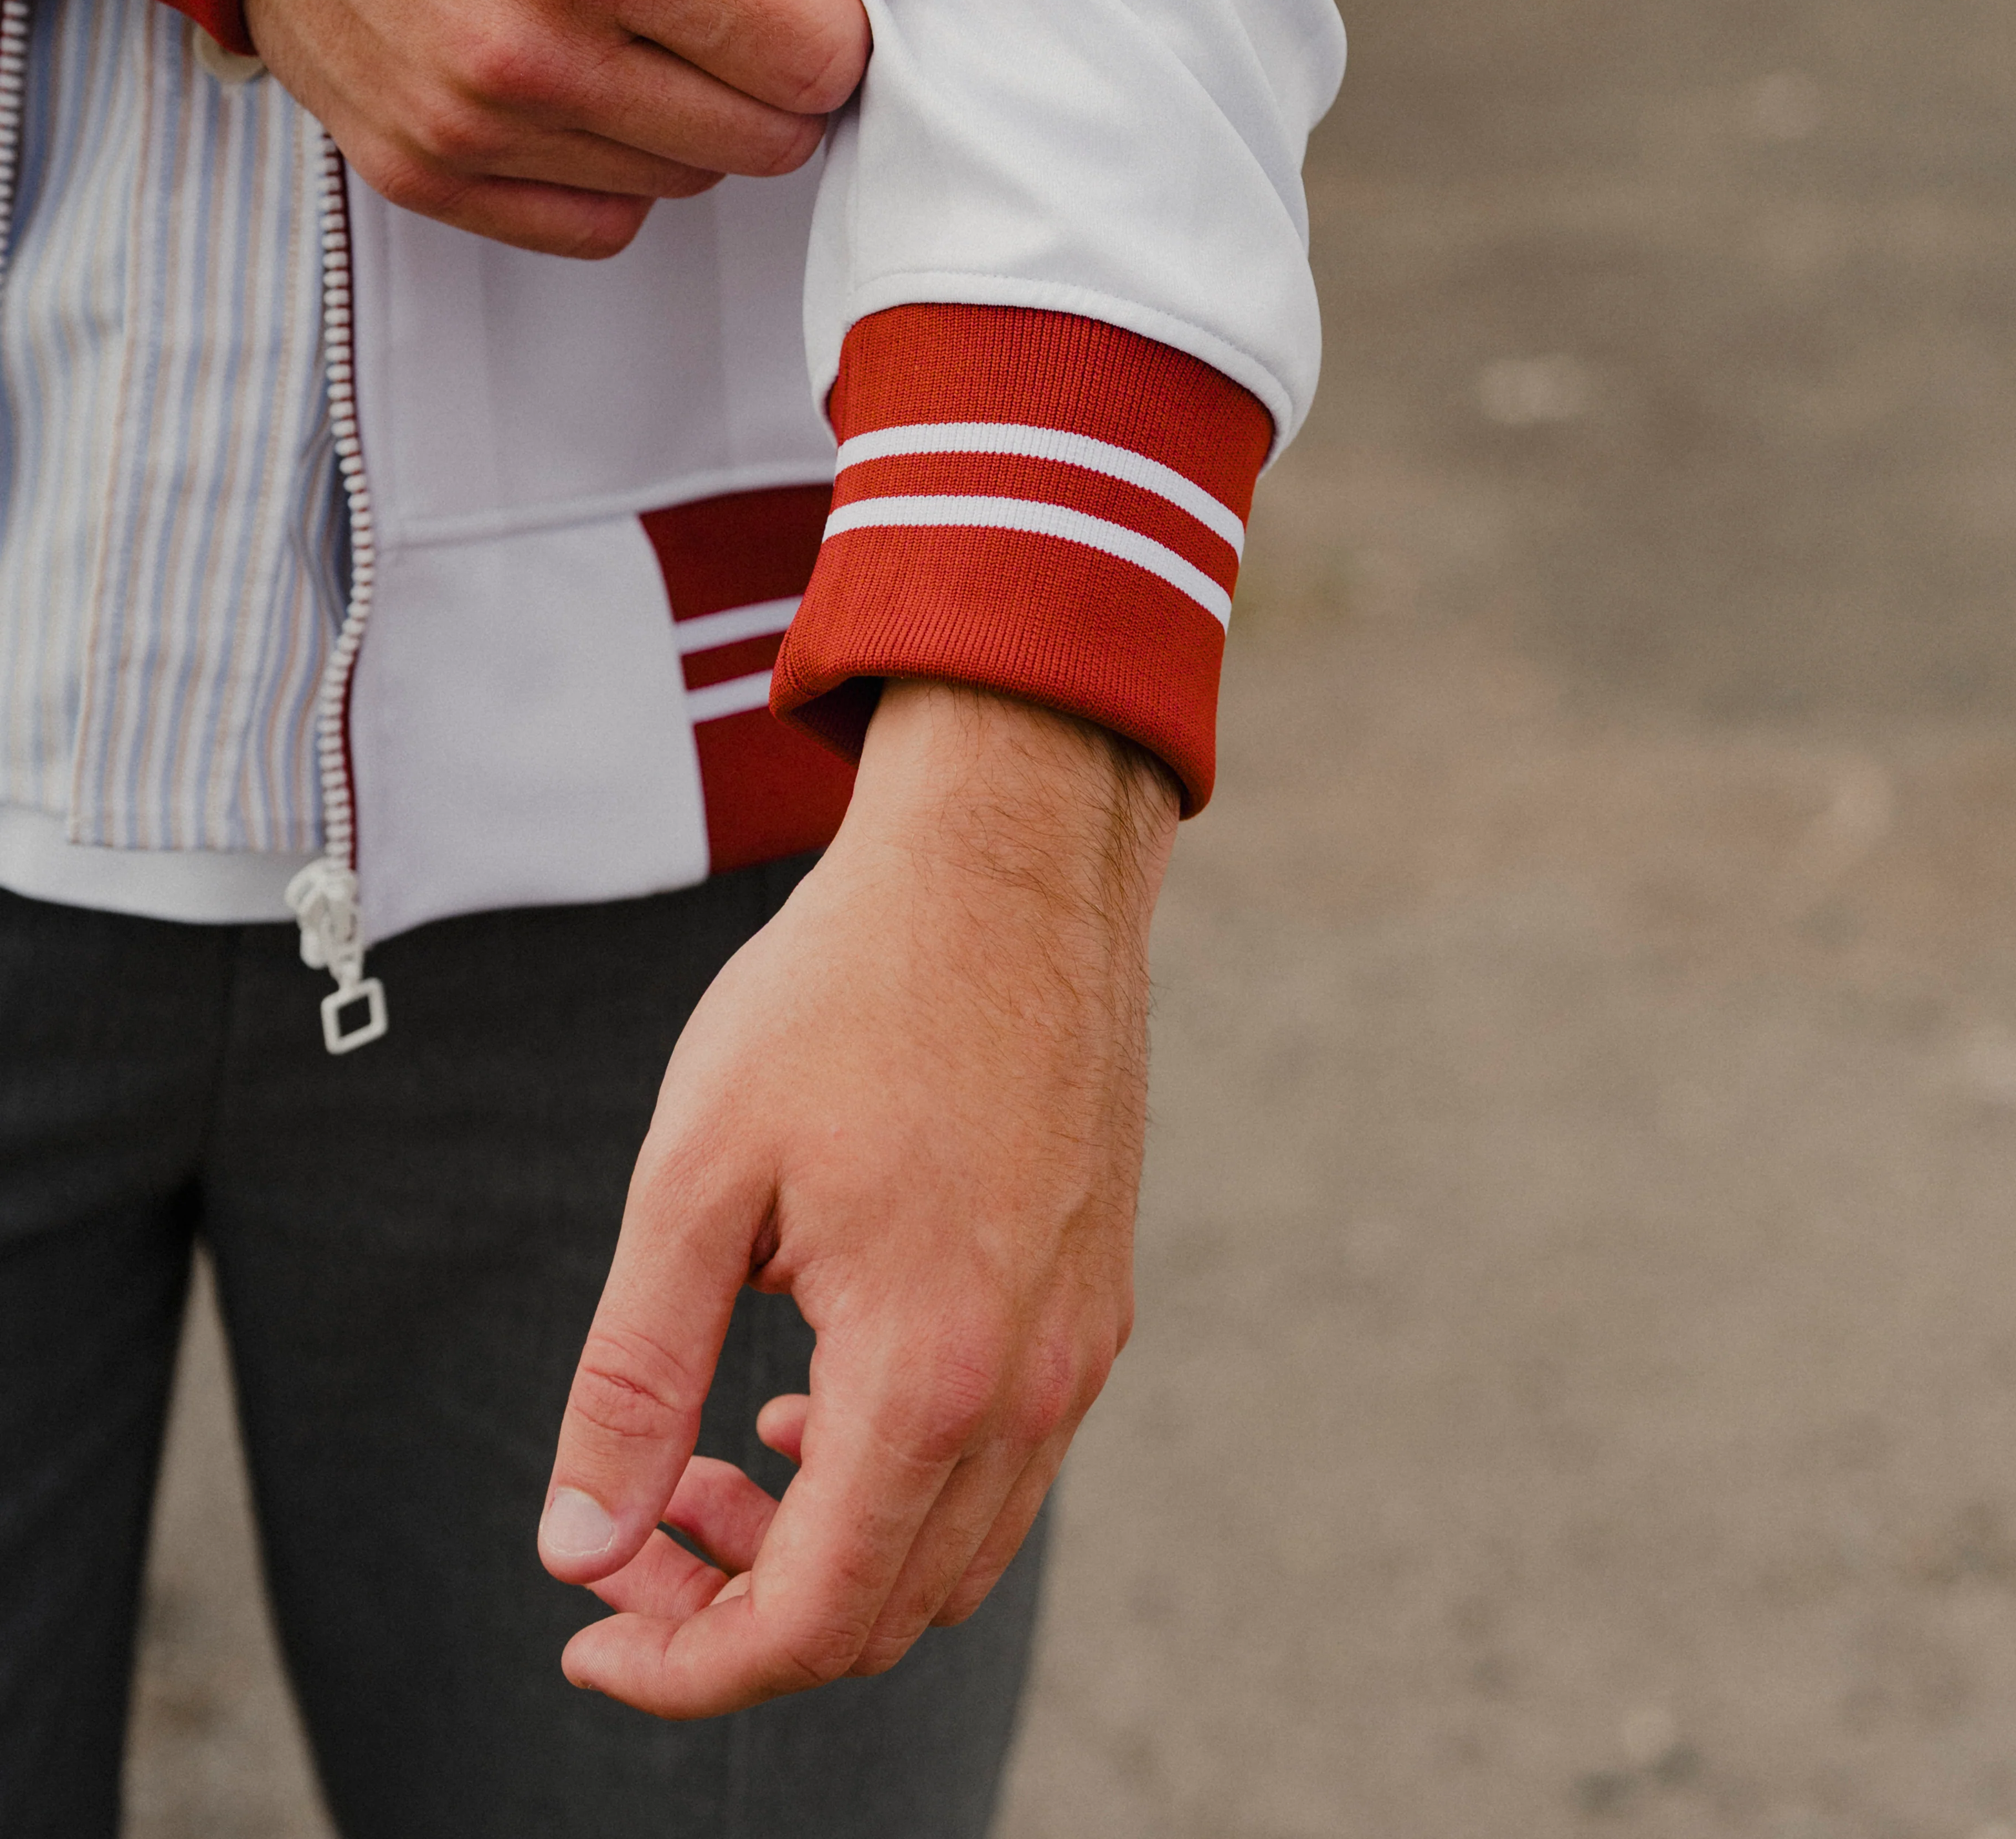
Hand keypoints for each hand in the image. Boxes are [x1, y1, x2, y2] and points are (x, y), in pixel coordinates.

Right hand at [243, 0, 912, 257]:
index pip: (816, 53)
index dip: (835, 1)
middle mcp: (528, 55)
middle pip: (768, 137)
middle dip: (778, 61)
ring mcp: (467, 127)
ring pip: (690, 182)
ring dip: (698, 108)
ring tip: (635, 3)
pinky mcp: (422, 171)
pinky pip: (597, 223)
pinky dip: (620, 164)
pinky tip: (587, 68)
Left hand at [537, 681, 1178, 1715]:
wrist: (1006, 866)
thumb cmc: (847, 993)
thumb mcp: (696, 1176)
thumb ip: (634, 1378)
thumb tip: (580, 1548)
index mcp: (931, 1368)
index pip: (814, 1618)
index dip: (689, 1663)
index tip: (592, 1635)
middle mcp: (1034, 1383)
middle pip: (890, 1609)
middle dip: (744, 1612)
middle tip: (638, 1533)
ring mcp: (1082, 1341)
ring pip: (955, 1546)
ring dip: (826, 1548)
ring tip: (719, 1463)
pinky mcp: (1096, 1292)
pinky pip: (1005, 1458)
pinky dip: (900, 1480)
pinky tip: (819, 1395)